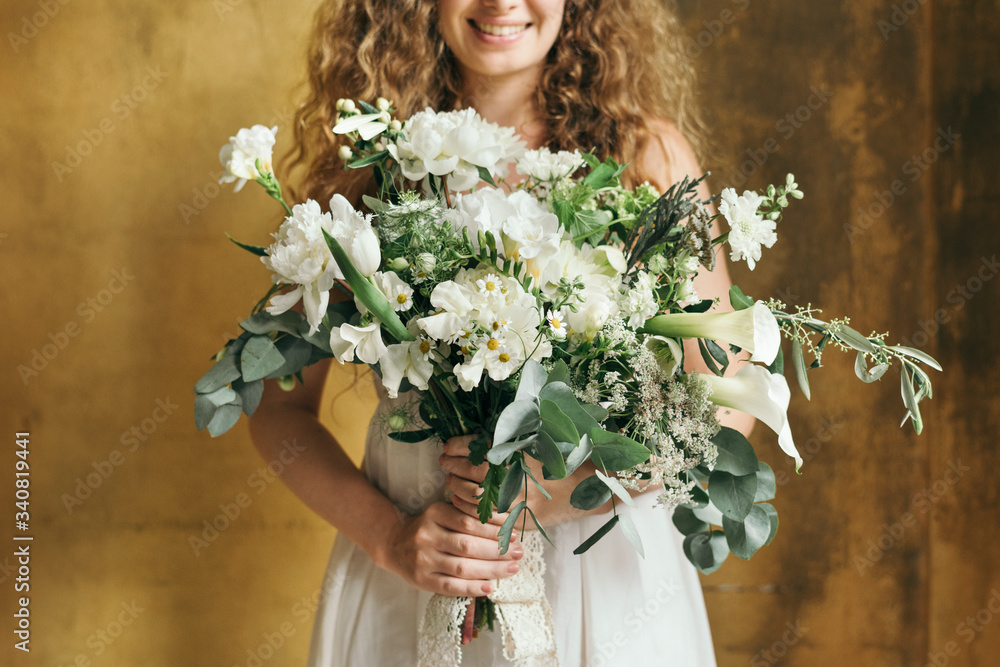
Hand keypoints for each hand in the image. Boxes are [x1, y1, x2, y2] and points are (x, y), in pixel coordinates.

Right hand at [377, 500, 523, 597]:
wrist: (395, 545)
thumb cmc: (430, 528)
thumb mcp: (444, 513)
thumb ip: (467, 515)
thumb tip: (505, 524)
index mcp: (435, 513)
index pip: (469, 522)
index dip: (494, 529)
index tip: (514, 534)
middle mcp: (427, 535)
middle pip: (468, 545)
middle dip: (497, 550)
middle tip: (519, 552)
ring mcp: (423, 559)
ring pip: (462, 567)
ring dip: (491, 570)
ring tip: (512, 569)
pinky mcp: (422, 579)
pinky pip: (450, 586)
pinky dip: (472, 588)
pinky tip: (490, 588)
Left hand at [439, 435, 610, 529]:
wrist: (590, 486)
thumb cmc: (565, 458)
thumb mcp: (539, 439)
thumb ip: (512, 435)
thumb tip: (478, 433)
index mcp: (521, 453)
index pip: (479, 448)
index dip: (459, 446)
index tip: (448, 445)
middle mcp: (518, 477)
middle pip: (471, 471)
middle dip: (452, 465)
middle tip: (443, 462)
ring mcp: (518, 500)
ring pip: (474, 496)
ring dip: (455, 486)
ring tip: (450, 480)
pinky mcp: (520, 519)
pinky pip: (485, 517)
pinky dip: (467, 509)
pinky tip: (461, 501)